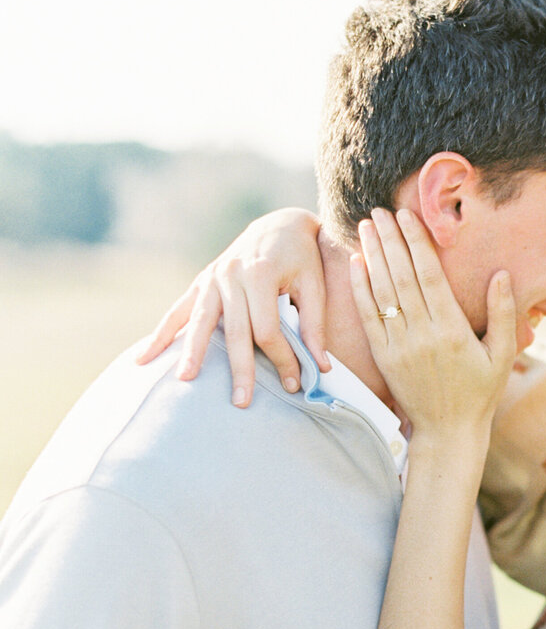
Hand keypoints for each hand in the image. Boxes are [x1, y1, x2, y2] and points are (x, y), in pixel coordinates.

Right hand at [135, 208, 328, 405]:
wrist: (280, 225)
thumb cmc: (302, 259)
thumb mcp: (314, 285)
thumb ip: (314, 325)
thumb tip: (319, 368)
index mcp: (261, 274)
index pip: (268, 329)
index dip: (282, 359)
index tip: (294, 383)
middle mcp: (231, 274)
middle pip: (235, 331)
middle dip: (240, 369)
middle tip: (241, 403)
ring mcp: (211, 277)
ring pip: (200, 322)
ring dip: (192, 352)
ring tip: (185, 379)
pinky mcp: (201, 282)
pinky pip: (178, 311)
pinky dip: (161, 335)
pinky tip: (143, 359)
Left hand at [351, 209, 516, 437]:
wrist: (448, 431)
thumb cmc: (481, 391)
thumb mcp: (502, 354)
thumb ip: (503, 313)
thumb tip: (501, 274)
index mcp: (452, 330)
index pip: (429, 275)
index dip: (416, 242)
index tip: (407, 216)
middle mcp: (421, 334)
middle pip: (400, 277)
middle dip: (389, 240)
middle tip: (379, 211)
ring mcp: (398, 346)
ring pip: (381, 292)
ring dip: (372, 255)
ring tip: (365, 226)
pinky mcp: (383, 357)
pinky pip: (367, 317)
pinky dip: (359, 288)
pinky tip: (356, 263)